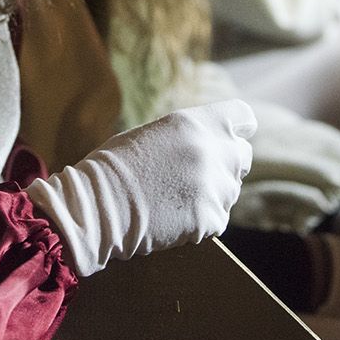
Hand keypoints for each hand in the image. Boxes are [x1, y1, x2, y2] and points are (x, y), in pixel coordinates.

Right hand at [25, 100, 256, 275]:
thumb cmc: (113, 169)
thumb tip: (209, 144)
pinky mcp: (211, 218)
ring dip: (212, 195)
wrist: (96, 208)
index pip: (243, 117)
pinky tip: (173, 218)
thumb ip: (189, 137)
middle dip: (225, 164)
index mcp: (194, 123)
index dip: (237, 129)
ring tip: (175, 199)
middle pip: (242, 156)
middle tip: (197, 176)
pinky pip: (218, 219)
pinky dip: (201, 222)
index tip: (229, 138)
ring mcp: (214, 186)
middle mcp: (211, 150)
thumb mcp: (153, 135)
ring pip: (231, 191)